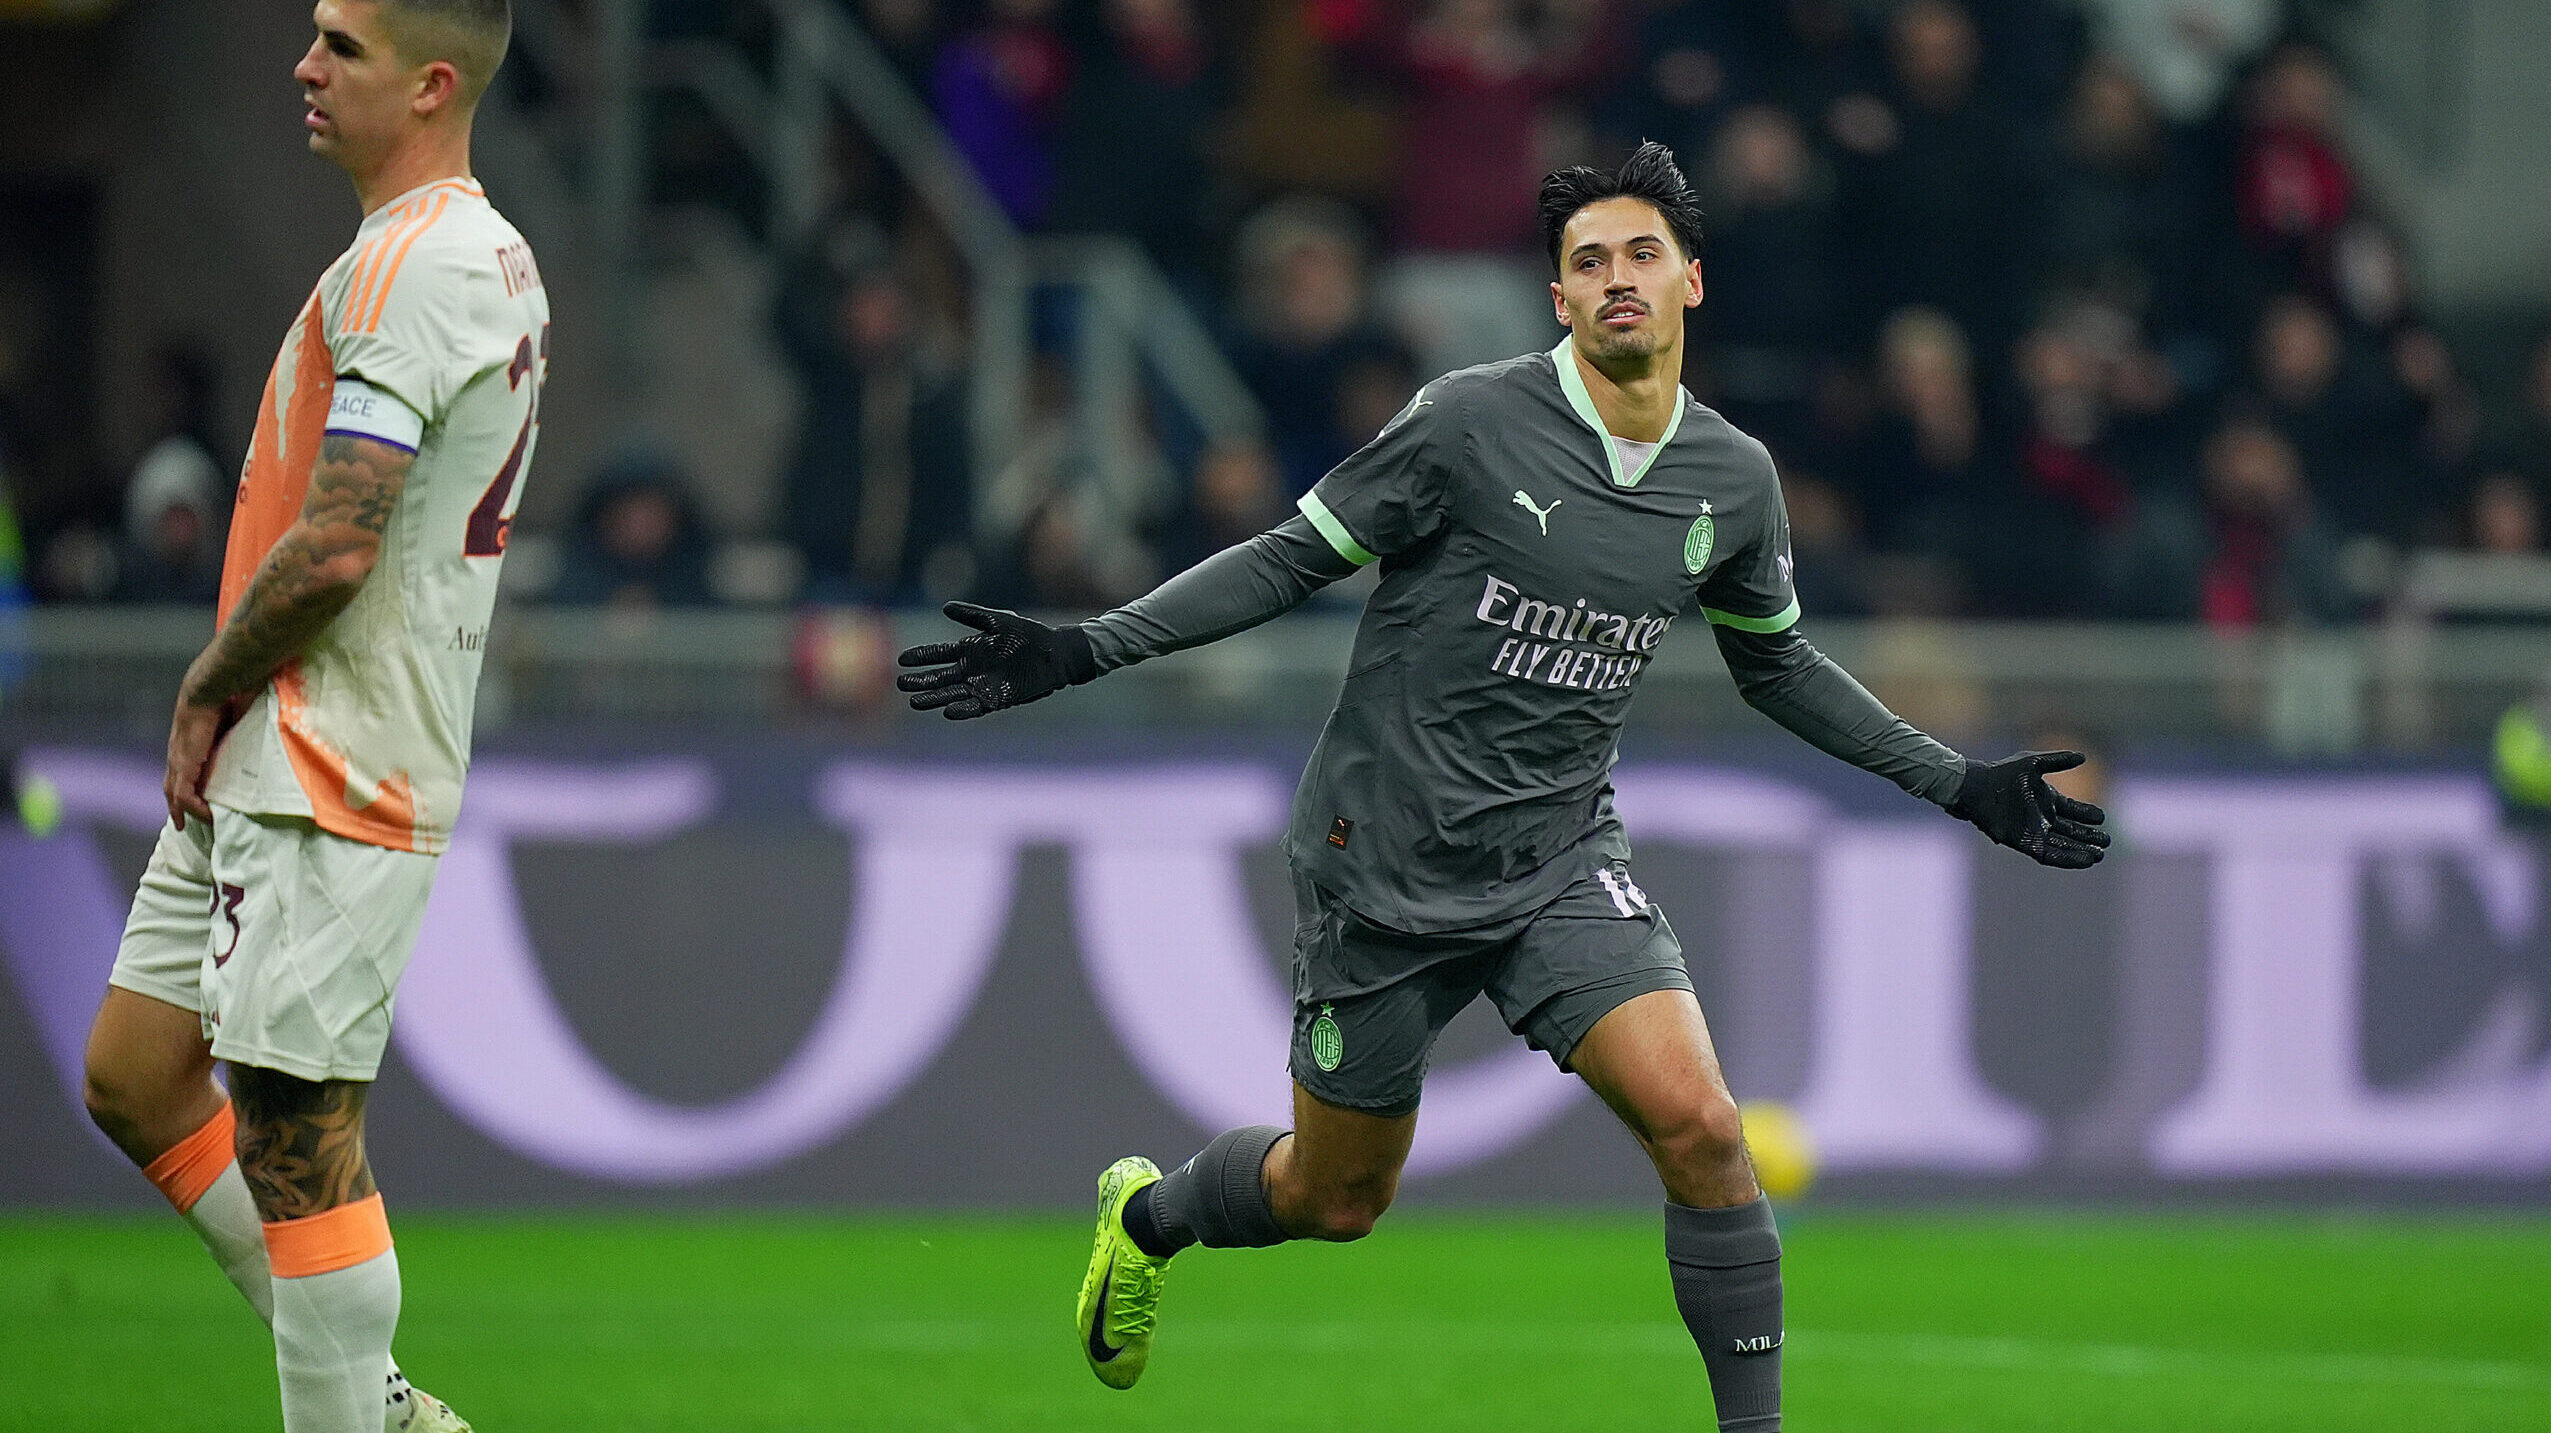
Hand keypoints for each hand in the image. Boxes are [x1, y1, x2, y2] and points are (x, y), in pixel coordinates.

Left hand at [164, 688, 240, 829]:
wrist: (214, 682)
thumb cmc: (231, 690)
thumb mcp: (239, 714)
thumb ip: (246, 725)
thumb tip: (263, 729)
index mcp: (192, 737)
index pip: (183, 766)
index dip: (186, 782)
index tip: (195, 796)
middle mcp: (180, 749)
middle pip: (171, 782)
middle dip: (175, 803)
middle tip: (181, 821)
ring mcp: (180, 756)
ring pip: (173, 791)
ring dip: (180, 810)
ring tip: (186, 826)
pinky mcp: (185, 763)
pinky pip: (184, 793)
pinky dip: (193, 808)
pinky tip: (207, 817)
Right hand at [896, 602, 1097, 719]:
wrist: (1054, 654)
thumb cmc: (1028, 635)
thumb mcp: (999, 621)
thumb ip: (973, 616)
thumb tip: (945, 607)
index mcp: (970, 650)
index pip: (939, 654)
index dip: (922, 656)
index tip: (902, 660)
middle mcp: (972, 669)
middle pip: (941, 677)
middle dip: (921, 680)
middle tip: (901, 683)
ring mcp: (983, 686)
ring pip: (952, 694)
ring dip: (934, 698)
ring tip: (915, 702)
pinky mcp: (997, 699)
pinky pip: (975, 706)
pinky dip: (962, 709)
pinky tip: (947, 711)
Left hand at [1947, 750, 2110, 868]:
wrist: (1978, 788)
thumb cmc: (2002, 773)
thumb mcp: (2034, 763)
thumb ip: (2058, 761)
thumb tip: (2084, 757)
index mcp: (2047, 800)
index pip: (2073, 811)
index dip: (2088, 815)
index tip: (2102, 818)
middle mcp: (2042, 818)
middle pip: (2072, 831)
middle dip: (2089, 837)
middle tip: (2106, 841)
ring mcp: (2034, 832)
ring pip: (2064, 845)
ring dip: (2081, 851)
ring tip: (2099, 855)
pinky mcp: (2025, 843)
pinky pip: (2051, 854)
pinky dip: (2068, 858)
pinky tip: (2084, 860)